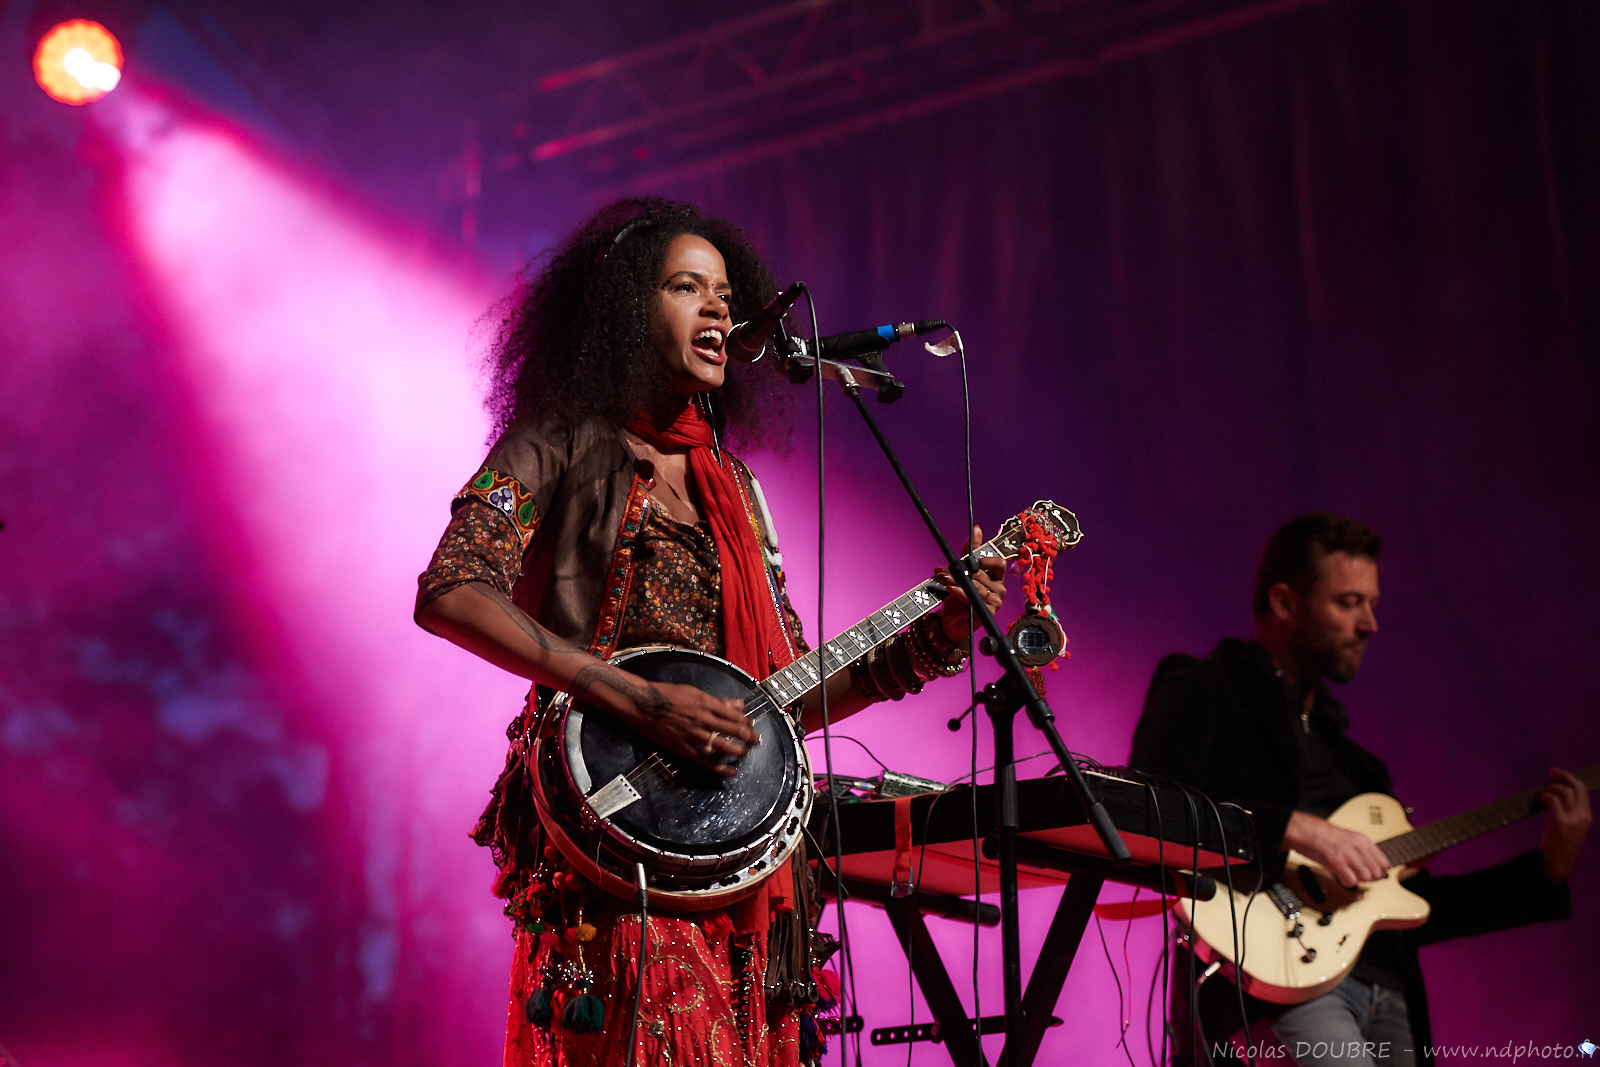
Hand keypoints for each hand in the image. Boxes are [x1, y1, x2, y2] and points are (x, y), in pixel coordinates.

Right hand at [572, 665, 759, 777]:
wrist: (643, 704)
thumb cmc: (668, 694)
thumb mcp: (694, 692)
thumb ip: (718, 700)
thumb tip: (739, 703)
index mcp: (706, 703)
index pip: (735, 715)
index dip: (746, 722)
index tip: (752, 726)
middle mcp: (703, 719)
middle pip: (733, 730)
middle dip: (749, 737)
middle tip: (757, 741)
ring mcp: (693, 735)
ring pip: (723, 746)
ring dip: (738, 751)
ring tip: (745, 753)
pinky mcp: (683, 747)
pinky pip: (705, 760)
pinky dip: (719, 767)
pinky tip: (730, 771)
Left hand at [934, 526, 1006, 645]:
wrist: (949, 620)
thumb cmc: (957, 595)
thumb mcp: (961, 570)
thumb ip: (969, 552)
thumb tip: (977, 529)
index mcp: (996, 577)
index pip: (999, 563)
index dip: (986, 560)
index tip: (971, 559)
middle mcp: (998, 588)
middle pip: (982, 575)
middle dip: (960, 571)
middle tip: (944, 570)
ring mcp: (995, 601)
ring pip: (977, 587)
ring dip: (957, 582)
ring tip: (943, 579)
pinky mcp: (988, 613)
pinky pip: (975, 599)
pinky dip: (961, 593)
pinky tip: (951, 590)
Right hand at [1282, 810, 1391, 888]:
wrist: (1305, 831)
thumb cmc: (1323, 835)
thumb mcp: (1349, 838)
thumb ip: (1362, 850)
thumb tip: (1373, 866)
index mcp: (1363, 840)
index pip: (1384, 863)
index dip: (1379, 872)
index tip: (1372, 874)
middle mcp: (1358, 847)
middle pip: (1376, 873)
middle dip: (1369, 878)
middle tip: (1358, 876)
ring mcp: (1348, 854)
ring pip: (1365, 878)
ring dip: (1358, 880)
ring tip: (1348, 874)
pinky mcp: (1336, 862)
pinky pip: (1351, 881)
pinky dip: (1347, 882)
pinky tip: (1341, 876)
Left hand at [1538, 766, 1590, 882]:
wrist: (1558, 863)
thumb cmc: (1562, 844)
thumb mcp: (1572, 826)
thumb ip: (1569, 811)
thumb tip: (1557, 793)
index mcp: (1587, 816)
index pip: (1582, 790)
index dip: (1570, 778)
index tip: (1557, 773)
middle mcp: (1584, 816)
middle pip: (1576, 787)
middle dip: (1563, 776)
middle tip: (1550, 771)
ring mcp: (1573, 819)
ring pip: (1564, 792)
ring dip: (1550, 787)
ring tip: (1542, 792)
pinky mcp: (1561, 823)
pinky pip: (1553, 800)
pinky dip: (1545, 796)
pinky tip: (1540, 799)